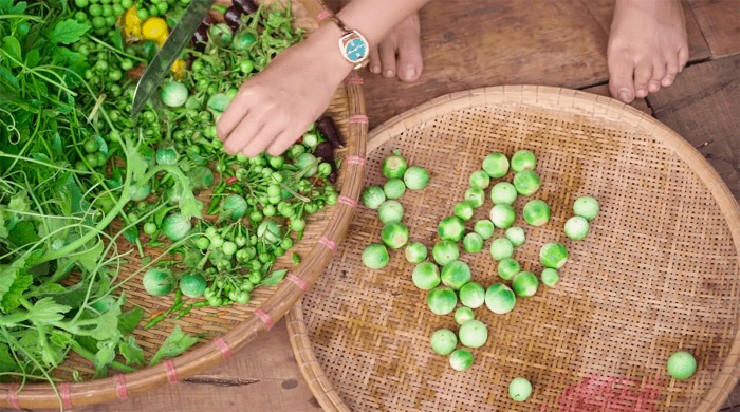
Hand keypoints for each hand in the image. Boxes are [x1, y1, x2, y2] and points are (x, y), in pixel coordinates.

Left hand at [217, 26, 351, 156]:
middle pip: (236, 143)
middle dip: (234, 147)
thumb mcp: (259, 79)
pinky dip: (272, 147)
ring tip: (258, 140)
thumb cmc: (290, 64)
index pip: (224, 126)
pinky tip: (274, 138)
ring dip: (253, 148)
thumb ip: (247, 101)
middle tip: (238, 145)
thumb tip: (236, 123)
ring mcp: (280, 120)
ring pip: (254, 150)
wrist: (321, 62)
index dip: (223, 135)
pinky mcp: (298, 128)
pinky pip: (276, 150)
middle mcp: (261, 109)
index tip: (226, 136)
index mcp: (248, 93)